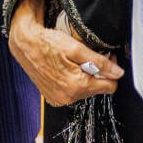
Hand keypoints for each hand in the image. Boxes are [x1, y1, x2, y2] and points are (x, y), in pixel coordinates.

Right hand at [7, 0, 121, 106]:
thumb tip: (118, 72)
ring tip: (74, 62)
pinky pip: (72, 92)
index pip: (110, 87)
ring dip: (84, 77)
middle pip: (97, 89)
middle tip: (88, 57)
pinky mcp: (52, 98)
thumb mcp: (76, 48)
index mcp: (75, 86)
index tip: (108, 59)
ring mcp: (59, 99)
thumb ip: (100, 62)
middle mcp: (67, 97)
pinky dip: (73, 81)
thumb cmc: (47, 43)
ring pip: (85, 91)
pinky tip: (65, 68)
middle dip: (97, 74)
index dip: (112, 71)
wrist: (24, 44)